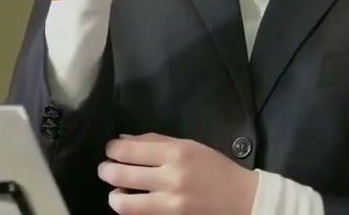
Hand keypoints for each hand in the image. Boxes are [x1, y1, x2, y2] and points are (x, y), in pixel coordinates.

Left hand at [99, 134, 257, 214]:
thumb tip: (124, 140)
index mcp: (177, 153)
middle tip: (106, 169)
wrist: (242, 200)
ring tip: (116, 191)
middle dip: (106, 170)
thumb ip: (157, 142)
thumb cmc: (216, 169)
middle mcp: (171, 177)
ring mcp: (170, 203)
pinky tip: (132, 202)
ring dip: (114, 196)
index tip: (112, 150)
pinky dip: (130, 208)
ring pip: (123, 202)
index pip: (129, 150)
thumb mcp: (191, 146)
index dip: (113, 150)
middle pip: (121, 174)